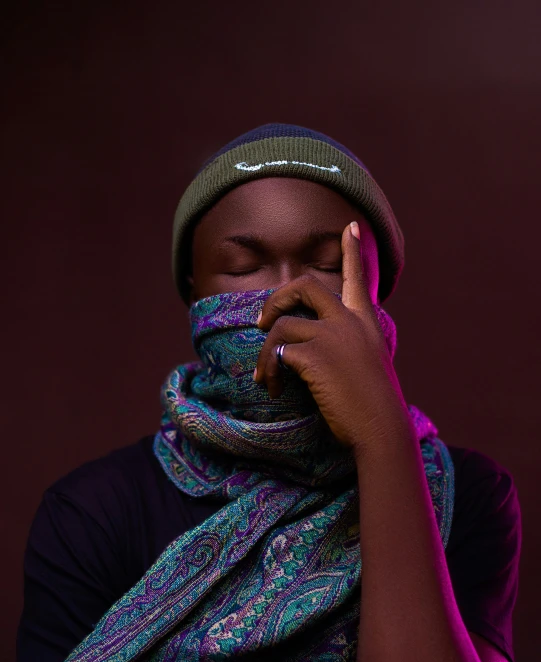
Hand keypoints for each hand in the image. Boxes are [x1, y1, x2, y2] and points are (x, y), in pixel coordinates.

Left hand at [254, 221, 411, 451]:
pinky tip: (272, 389)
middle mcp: (349, 322)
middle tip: (261, 322)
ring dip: (265, 354)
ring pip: (282, 326)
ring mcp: (332, 335)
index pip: (359, 278)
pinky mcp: (314, 354)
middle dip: (277, 298)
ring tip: (265, 379)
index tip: (351, 226)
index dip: (353, 251)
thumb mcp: (369, 367)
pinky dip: (268, 370)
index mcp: (366, 323)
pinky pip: (276, 353)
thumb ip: (348, 349)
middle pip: (305, 286)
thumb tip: (311, 351)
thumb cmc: (374, 407)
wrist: (381, 428)